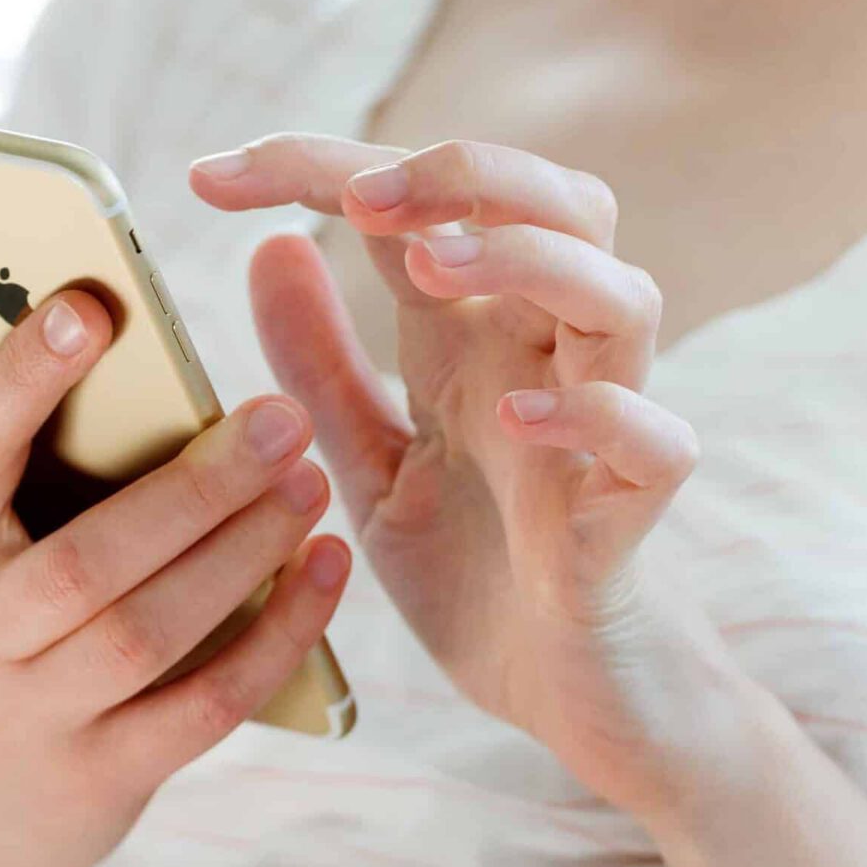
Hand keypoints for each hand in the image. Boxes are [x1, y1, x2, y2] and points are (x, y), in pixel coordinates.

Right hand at [0, 293, 351, 866]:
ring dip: (241, 553)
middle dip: (193, 485)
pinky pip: (201, 708)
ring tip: (308, 479)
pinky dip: (270, 639)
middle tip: (279, 413)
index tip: (91, 306)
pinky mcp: (101, 780)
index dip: (22, 378)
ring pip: (151, 630)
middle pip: (89, 556)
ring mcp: (33, 717)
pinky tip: (321, 571)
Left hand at [191, 136, 738, 821]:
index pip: (419, 206)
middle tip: (360, 196)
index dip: (319, 166)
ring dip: (528, 264)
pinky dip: (599, 415)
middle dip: (465, 174)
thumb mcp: (368, 458)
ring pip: (620, 298)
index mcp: (474, 335)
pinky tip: (522, 418)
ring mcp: (600, 432)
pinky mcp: (630, 519)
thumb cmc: (475, 566)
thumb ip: (321, 364)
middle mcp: (545, 359)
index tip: (208, 177)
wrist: (561, 700)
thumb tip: (268, 247)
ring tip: (429, 270)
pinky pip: (657, 442)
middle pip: (560, 204)